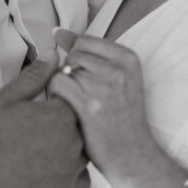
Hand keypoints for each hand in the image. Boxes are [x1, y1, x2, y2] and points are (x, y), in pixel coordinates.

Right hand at [0, 56, 89, 187]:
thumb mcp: (7, 99)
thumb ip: (35, 75)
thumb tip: (52, 56)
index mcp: (61, 115)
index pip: (75, 99)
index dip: (58, 102)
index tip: (45, 107)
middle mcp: (73, 141)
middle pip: (80, 125)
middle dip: (63, 124)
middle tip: (37, 131)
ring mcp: (72, 169)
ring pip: (83, 151)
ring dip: (69, 147)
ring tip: (40, 149)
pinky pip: (82, 178)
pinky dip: (71, 173)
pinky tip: (49, 168)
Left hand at [48, 29, 161, 184]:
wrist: (132, 154)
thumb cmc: (122, 117)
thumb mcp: (120, 79)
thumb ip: (91, 55)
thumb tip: (59, 33)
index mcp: (128, 58)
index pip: (86, 40)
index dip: (74, 55)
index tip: (78, 73)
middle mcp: (118, 69)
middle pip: (73, 54)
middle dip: (68, 71)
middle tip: (79, 92)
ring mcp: (104, 86)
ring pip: (64, 69)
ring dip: (61, 84)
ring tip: (74, 102)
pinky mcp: (89, 105)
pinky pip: (57, 85)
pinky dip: (55, 95)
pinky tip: (66, 108)